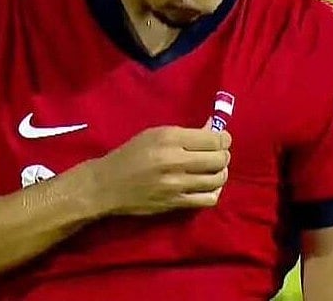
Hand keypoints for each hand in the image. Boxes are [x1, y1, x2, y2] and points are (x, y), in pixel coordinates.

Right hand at [79, 125, 231, 216]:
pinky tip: (208, 187)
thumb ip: (185, 133)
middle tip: (219, 155)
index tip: (222, 139)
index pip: (213, 139)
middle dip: (224, 155)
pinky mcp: (176, 203)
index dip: (224, 139)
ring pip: (217, 179)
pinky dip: (214, 192)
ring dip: (221, 173)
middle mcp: (175, 160)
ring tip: (214, 170)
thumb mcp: (154, 134)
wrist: (107, 184)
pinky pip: (208, 199)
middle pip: (219, 159)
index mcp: (169, 138)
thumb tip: (213, 130)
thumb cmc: (130, 154)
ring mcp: (177, 184)